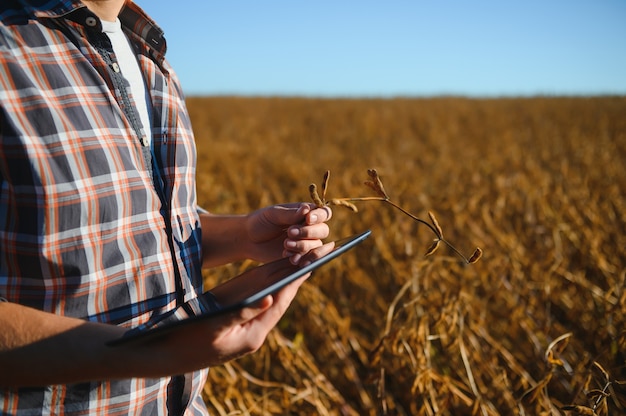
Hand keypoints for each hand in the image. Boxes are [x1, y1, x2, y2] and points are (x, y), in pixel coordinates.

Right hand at [145, 242, 334, 369]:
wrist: (164, 353)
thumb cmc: (186, 340)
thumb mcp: (213, 326)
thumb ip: (240, 313)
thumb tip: (268, 299)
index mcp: (253, 335)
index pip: (280, 302)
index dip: (296, 281)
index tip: (312, 262)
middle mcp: (254, 331)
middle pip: (280, 298)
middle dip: (297, 276)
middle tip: (318, 254)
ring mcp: (246, 326)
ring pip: (271, 297)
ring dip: (286, 277)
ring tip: (303, 256)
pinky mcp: (237, 321)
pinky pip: (258, 298)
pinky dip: (268, 282)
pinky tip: (276, 269)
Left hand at [245, 202, 331, 264]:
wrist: (248, 239)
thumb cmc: (260, 222)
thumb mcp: (273, 215)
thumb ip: (290, 214)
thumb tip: (307, 209)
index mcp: (305, 213)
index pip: (323, 213)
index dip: (319, 216)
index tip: (307, 219)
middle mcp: (309, 227)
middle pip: (323, 230)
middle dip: (308, 232)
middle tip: (289, 233)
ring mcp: (305, 242)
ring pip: (317, 245)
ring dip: (303, 246)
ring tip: (285, 245)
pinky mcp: (300, 256)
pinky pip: (309, 259)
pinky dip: (302, 258)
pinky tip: (290, 258)